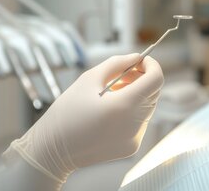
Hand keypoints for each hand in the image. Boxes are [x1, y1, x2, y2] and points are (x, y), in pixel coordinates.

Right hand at [2, 54, 163, 184]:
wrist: (52, 151)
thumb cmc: (66, 112)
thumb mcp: (89, 79)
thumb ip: (116, 64)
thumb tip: (136, 57)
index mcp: (124, 105)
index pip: (156, 79)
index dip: (152, 66)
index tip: (141, 61)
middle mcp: (134, 123)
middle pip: (153, 92)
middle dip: (141, 79)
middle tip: (122, 76)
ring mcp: (135, 138)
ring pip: (147, 107)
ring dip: (136, 95)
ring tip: (112, 94)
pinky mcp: (132, 147)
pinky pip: (140, 122)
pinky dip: (132, 112)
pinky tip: (111, 112)